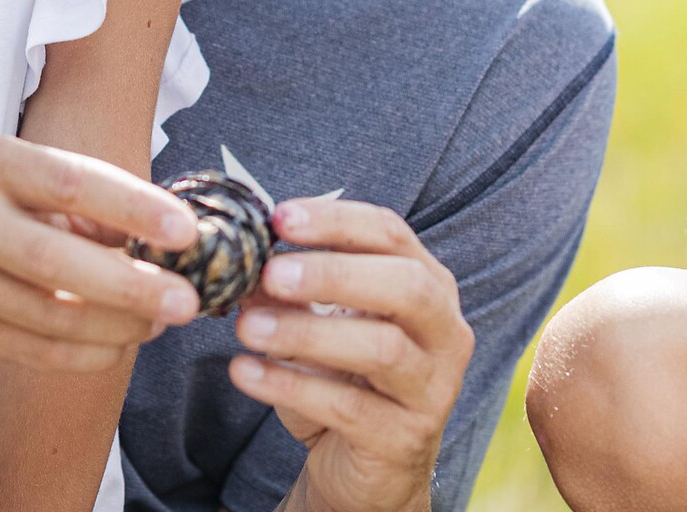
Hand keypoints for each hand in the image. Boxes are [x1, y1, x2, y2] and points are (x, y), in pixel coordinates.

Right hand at [0, 136, 200, 370]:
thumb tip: (156, 234)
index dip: (131, 207)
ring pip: (53, 319)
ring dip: (121, 325)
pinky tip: (124, 340)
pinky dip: (91, 353)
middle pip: (57, 263)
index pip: (68, 182)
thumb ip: (75, 199)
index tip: (185, 230)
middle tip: (189, 299)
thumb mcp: (9, 173)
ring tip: (165, 317)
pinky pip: (41, 354)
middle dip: (131, 286)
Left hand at [228, 199, 472, 511]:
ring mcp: (433, 388)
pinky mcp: (405, 439)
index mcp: (428, 284)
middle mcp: (444, 332)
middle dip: (334, 274)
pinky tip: (244, 371)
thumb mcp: (318, 322)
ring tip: (247, 327)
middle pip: (406, 286)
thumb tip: (242, 262)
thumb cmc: (346, 377)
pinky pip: (348, 408)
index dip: (336, 221)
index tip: (279, 218)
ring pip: (382, 349)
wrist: (366, 468)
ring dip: (307, 332)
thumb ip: (289, 289)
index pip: (391, 234)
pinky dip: (289, 386)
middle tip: (270, 273)